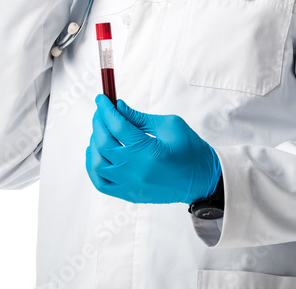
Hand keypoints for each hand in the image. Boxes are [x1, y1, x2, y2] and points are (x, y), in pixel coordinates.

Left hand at [85, 95, 221, 204]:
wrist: (202, 179)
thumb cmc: (191, 150)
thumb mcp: (170, 125)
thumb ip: (141, 118)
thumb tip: (119, 108)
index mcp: (149, 151)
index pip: (118, 126)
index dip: (106, 110)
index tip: (101, 99)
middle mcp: (136, 170)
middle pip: (104, 144)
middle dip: (99, 123)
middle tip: (101, 112)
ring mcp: (131, 185)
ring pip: (98, 165)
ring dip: (94, 145)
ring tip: (101, 132)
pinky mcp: (130, 195)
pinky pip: (101, 183)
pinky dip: (94, 167)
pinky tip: (96, 154)